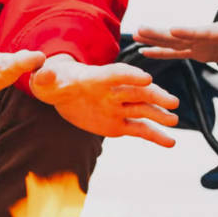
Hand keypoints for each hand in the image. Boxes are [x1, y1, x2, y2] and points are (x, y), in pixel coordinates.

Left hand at [29, 54, 179, 147]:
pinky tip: (170, 142)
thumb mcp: (45, 79)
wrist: (60, 93)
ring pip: (142, 110)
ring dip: (159, 115)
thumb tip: (43, 74)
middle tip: (172, 102)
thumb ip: (45, 77)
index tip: (146, 78)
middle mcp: (112, 92)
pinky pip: (139, 130)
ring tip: (174, 121)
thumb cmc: (52, 81)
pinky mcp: (118, 124)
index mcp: (96, 78)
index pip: (116, 74)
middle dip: (154, 95)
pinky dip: (155, 136)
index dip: (131, 76)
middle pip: (137, 91)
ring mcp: (118, 108)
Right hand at [134, 14, 217, 72]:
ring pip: (172, 42)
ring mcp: (199, 43)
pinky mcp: (197, 51)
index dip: (188, 31)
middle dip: (160, 33)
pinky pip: (176, 52)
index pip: (202, 32)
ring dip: (154, 39)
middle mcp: (205, 36)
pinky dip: (161, 52)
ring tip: (136, 35)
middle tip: (140, 28)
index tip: (172, 29)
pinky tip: (145, 51)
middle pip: (179, 35)